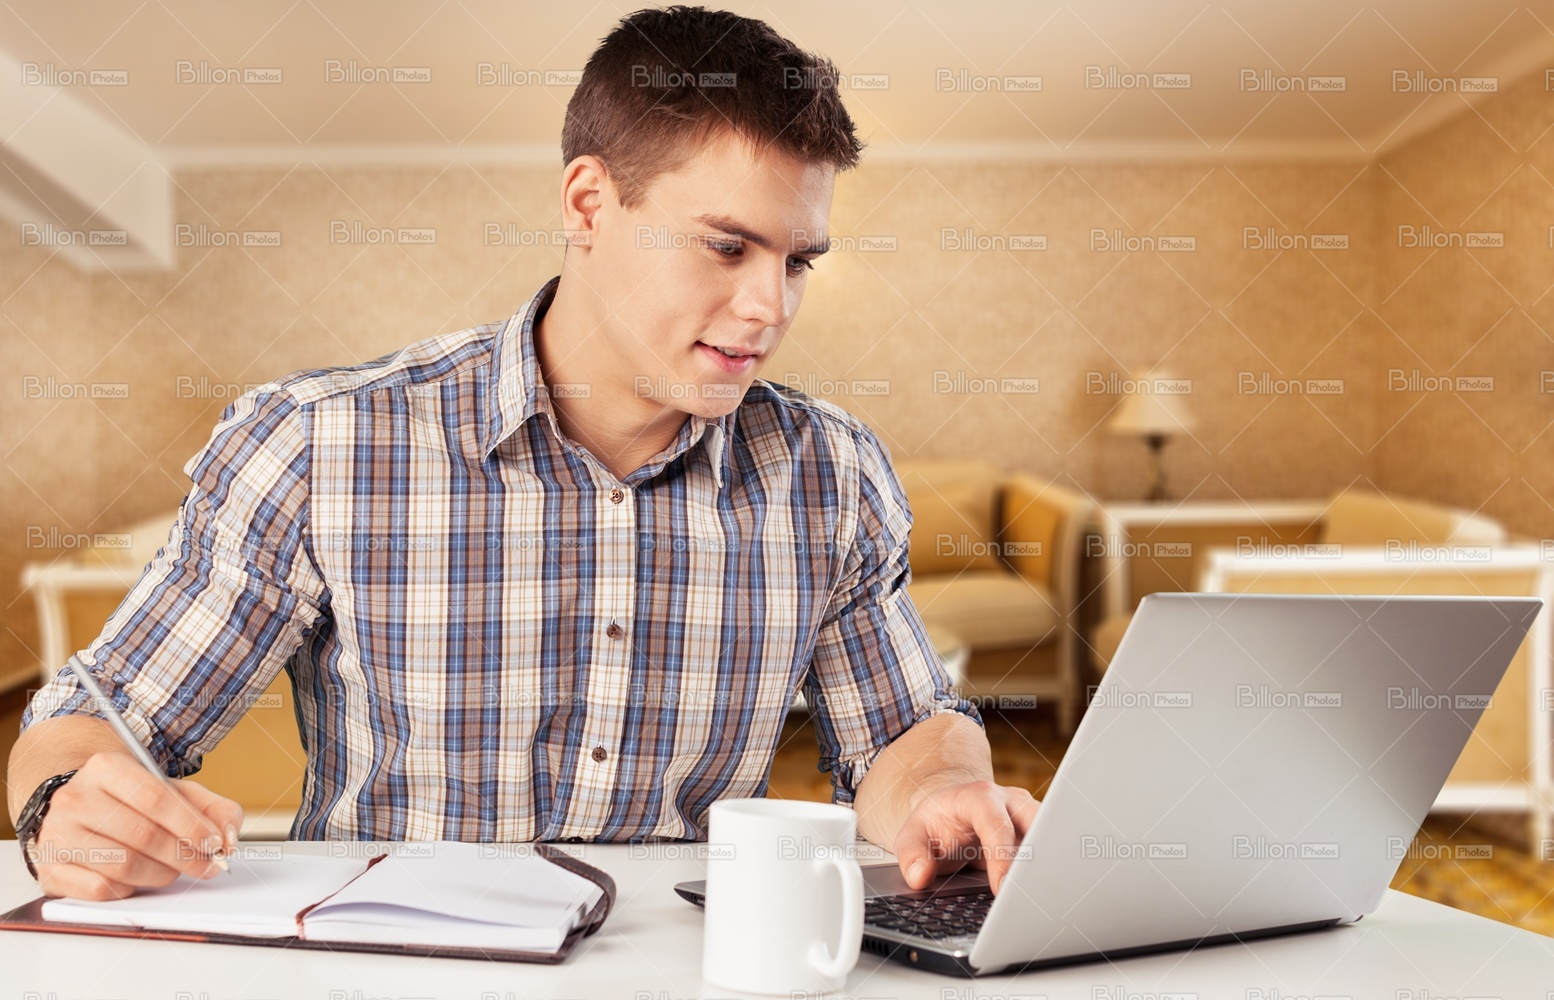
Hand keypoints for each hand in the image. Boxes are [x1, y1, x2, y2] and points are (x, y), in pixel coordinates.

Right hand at [27, 751, 243, 899]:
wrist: (76, 810)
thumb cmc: (129, 802)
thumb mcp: (173, 791)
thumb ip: (211, 808)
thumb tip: (229, 838)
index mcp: (106, 768)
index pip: (155, 798)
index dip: (191, 825)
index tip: (215, 843)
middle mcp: (75, 799)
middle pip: (142, 835)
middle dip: (183, 856)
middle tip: (205, 865)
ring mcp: (57, 835)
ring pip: (122, 866)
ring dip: (160, 875)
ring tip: (173, 870)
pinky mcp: (50, 869)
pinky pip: (100, 889)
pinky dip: (129, 889)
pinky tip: (137, 879)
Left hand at [892, 779, 1039, 894]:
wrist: (951, 810)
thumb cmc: (935, 824)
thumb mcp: (911, 835)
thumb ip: (911, 856)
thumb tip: (920, 876)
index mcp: (979, 797)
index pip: (996, 825)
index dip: (1001, 857)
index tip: (1002, 889)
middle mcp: (1010, 801)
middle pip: (1037, 823)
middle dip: (1039, 856)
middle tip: (1033, 894)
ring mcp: (1030, 815)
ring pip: (1053, 835)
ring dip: (1049, 864)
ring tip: (1043, 896)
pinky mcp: (1041, 831)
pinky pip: (1053, 849)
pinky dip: (1050, 870)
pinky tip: (1046, 892)